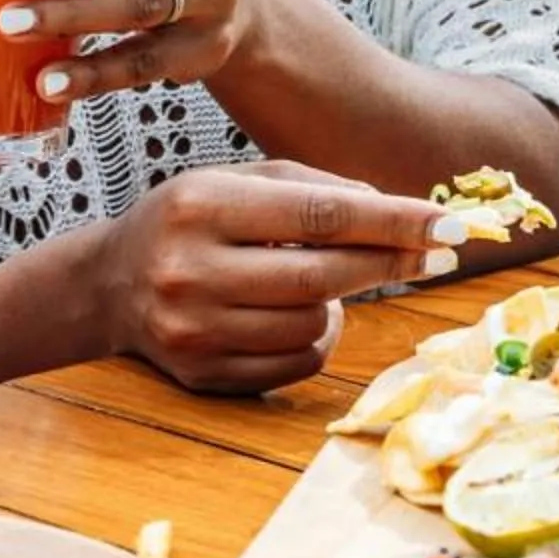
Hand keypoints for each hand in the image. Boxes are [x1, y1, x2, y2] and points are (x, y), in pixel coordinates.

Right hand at [98, 164, 463, 395]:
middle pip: (322, 275)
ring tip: (315, 279)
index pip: (318, 215)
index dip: (393, 222)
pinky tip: (292, 313)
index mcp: (200, 206)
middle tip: (432, 254)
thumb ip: (312, 188)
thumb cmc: (186, 221)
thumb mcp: (234, 182)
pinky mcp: (203, 375)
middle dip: (388, 263)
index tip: (449, 224)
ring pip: (313, 324)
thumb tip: (395, 211)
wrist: (109, 284)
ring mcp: (193, 330)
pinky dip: (315, 338)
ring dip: (337, 302)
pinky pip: (297, 364)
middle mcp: (189, 270)